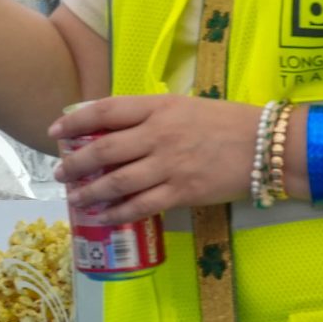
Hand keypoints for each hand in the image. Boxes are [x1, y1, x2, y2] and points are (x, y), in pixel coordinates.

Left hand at [49, 95, 263, 223]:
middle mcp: (159, 134)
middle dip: (76, 163)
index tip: (56, 132)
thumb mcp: (184, 105)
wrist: (267, 145)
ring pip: (117, 181)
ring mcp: (170, 165)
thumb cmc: (225, 122)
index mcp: (159, 107)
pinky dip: (118, 212)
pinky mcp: (183, 191)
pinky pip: (141, 205)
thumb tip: (110, 126)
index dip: (76, 122)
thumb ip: (149, 114)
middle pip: (104, 149)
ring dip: (90, 192)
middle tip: (60, 173)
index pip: (106, 111)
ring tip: (75, 197)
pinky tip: (103, 216)